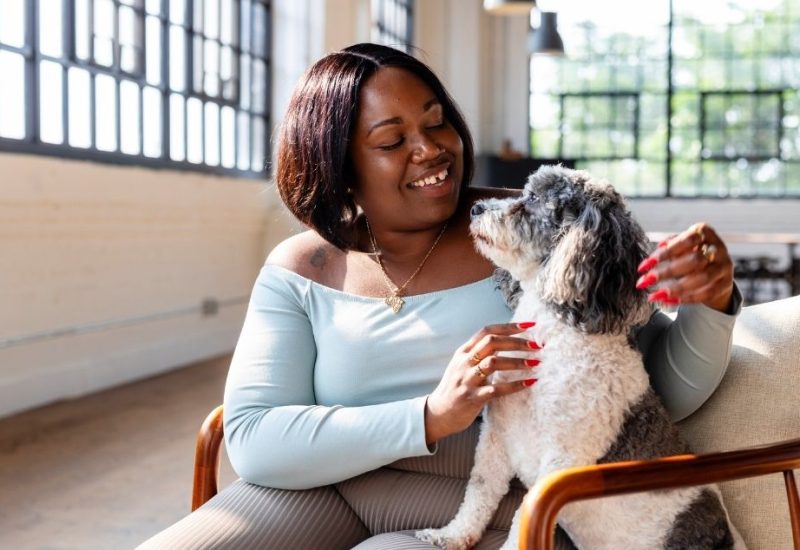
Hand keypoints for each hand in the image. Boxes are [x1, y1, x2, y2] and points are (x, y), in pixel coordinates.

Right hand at [424, 322, 540, 444]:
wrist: (437, 414)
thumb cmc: (455, 389)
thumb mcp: (463, 366)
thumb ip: (479, 355)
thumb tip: (505, 343)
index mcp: (463, 352)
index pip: (486, 331)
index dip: (508, 327)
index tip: (529, 326)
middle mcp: (464, 362)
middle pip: (492, 343)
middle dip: (516, 343)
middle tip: (537, 346)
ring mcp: (467, 380)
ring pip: (494, 362)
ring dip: (517, 362)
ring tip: (535, 363)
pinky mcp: (472, 398)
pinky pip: (496, 389)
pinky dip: (515, 385)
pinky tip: (529, 383)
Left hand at [635, 223, 733, 312]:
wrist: (715, 269)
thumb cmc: (689, 252)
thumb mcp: (679, 246)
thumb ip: (666, 249)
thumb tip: (651, 260)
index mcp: (705, 232)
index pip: (687, 240)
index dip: (666, 252)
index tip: (644, 266)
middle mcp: (718, 248)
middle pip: (695, 260)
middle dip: (668, 272)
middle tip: (646, 281)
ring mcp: (724, 267)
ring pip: (703, 278)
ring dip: (676, 288)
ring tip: (655, 295)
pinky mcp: (725, 284)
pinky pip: (706, 293)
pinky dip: (686, 298)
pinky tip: (668, 301)